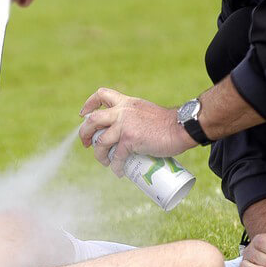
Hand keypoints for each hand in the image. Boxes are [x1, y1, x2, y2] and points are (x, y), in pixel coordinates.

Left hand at [78, 88, 195, 176]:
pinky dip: (115, 167)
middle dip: (84, 133)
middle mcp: (122, 111)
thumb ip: (134, 117)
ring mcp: (125, 125)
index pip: (101, 95)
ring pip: (100, 141)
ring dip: (99, 155)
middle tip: (86, 144)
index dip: (89, 104)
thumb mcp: (145, 112)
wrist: (182, 127)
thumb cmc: (168, 124)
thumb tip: (127, 133)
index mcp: (126, 102)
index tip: (84, 115)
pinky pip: (116, 156)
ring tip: (105, 162)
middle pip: (93, 120)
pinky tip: (118, 172)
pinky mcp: (130, 139)